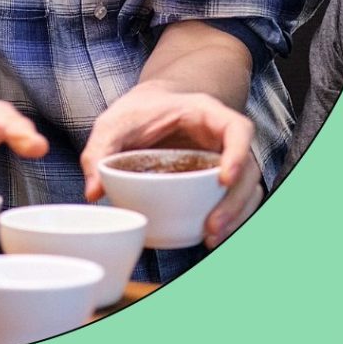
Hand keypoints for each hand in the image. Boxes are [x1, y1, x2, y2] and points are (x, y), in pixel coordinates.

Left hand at [79, 81, 262, 248]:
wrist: (149, 105)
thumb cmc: (137, 109)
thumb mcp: (113, 122)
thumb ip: (99, 149)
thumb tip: (94, 190)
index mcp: (205, 112)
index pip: (238, 128)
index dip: (237, 154)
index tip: (223, 179)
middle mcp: (222, 137)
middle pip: (248, 168)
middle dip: (235, 201)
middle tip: (212, 226)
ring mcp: (223, 158)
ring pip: (246, 189)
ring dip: (236, 216)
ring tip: (211, 237)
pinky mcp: (216, 178)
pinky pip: (234, 199)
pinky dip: (229, 218)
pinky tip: (209, 236)